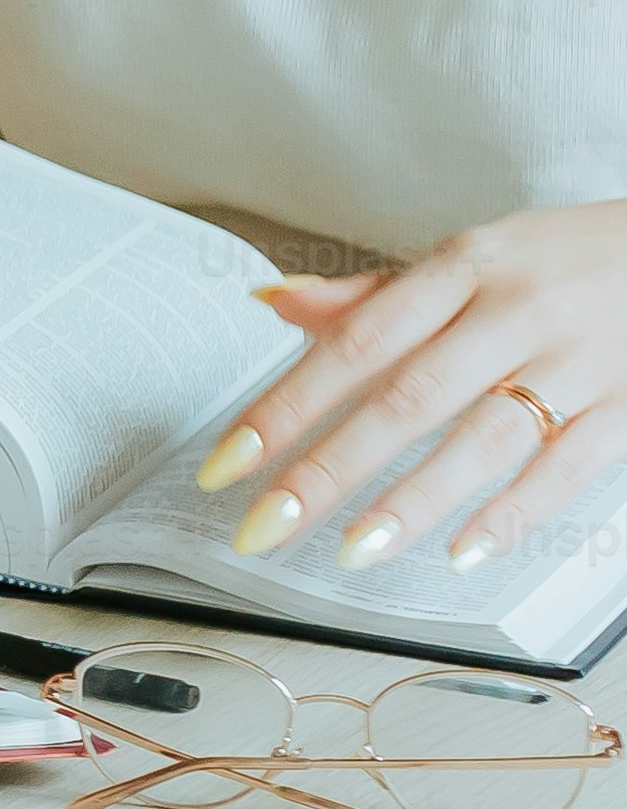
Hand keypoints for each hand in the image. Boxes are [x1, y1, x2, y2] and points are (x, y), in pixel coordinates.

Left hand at [201, 201, 626, 572]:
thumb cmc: (563, 261)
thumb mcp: (471, 257)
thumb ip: (374, 294)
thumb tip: (276, 301)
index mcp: (464, 268)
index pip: (357, 343)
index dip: (287, 406)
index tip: (229, 463)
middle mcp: (517, 311)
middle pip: (408, 396)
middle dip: (330, 468)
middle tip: (266, 525)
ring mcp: (579, 359)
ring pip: (484, 438)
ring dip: (412, 501)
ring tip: (351, 550)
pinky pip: (568, 466)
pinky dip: (515, 512)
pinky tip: (464, 551)